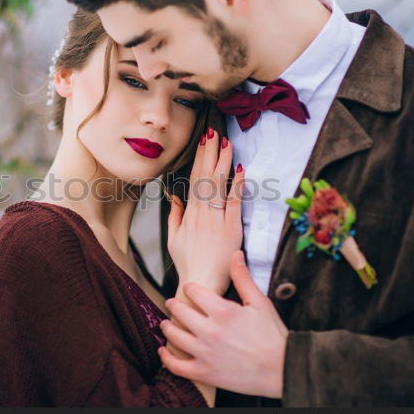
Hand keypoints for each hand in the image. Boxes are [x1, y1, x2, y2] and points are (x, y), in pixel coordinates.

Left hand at [158, 251, 287, 397]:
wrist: (282, 369)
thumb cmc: (273, 335)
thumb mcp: (260, 302)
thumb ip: (243, 278)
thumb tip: (235, 255)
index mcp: (223, 311)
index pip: (194, 292)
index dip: (190, 288)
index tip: (190, 289)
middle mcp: (210, 331)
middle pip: (180, 312)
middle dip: (174, 304)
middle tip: (172, 303)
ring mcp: (205, 353)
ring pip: (174, 336)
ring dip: (166, 327)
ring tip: (165, 324)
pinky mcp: (204, 373)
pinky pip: (176, 366)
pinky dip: (166, 358)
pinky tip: (163, 351)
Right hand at [167, 126, 244, 294]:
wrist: (200, 282)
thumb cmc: (188, 264)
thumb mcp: (173, 239)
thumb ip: (174, 216)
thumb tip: (174, 197)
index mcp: (188, 213)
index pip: (195, 178)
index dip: (200, 158)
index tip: (204, 141)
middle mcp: (201, 213)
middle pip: (205, 176)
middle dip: (210, 152)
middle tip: (214, 131)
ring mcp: (216, 219)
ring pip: (218, 184)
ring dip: (223, 161)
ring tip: (226, 142)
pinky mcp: (231, 229)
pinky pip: (234, 202)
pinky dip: (237, 184)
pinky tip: (240, 169)